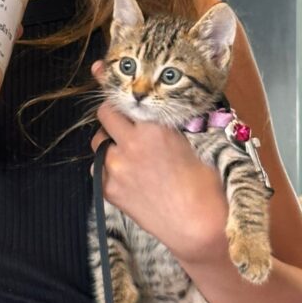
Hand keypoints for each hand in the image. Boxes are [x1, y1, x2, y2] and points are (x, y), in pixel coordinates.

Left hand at [91, 69, 228, 264]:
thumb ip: (161, 129)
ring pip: (98, 143)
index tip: (106, 76)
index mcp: (154, 127)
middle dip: (112, 116)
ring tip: (129, 158)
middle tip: (122, 124)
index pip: (123, 100)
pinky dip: (107, 170)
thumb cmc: (202, 186)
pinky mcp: (108, 189)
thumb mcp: (187, 144)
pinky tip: (127, 179)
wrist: (197, 226)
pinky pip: (98, 170)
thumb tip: (146, 119)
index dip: (117, 92)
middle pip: (104, 114)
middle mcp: (130, 143)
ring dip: (109, 145)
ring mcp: (115, 167)